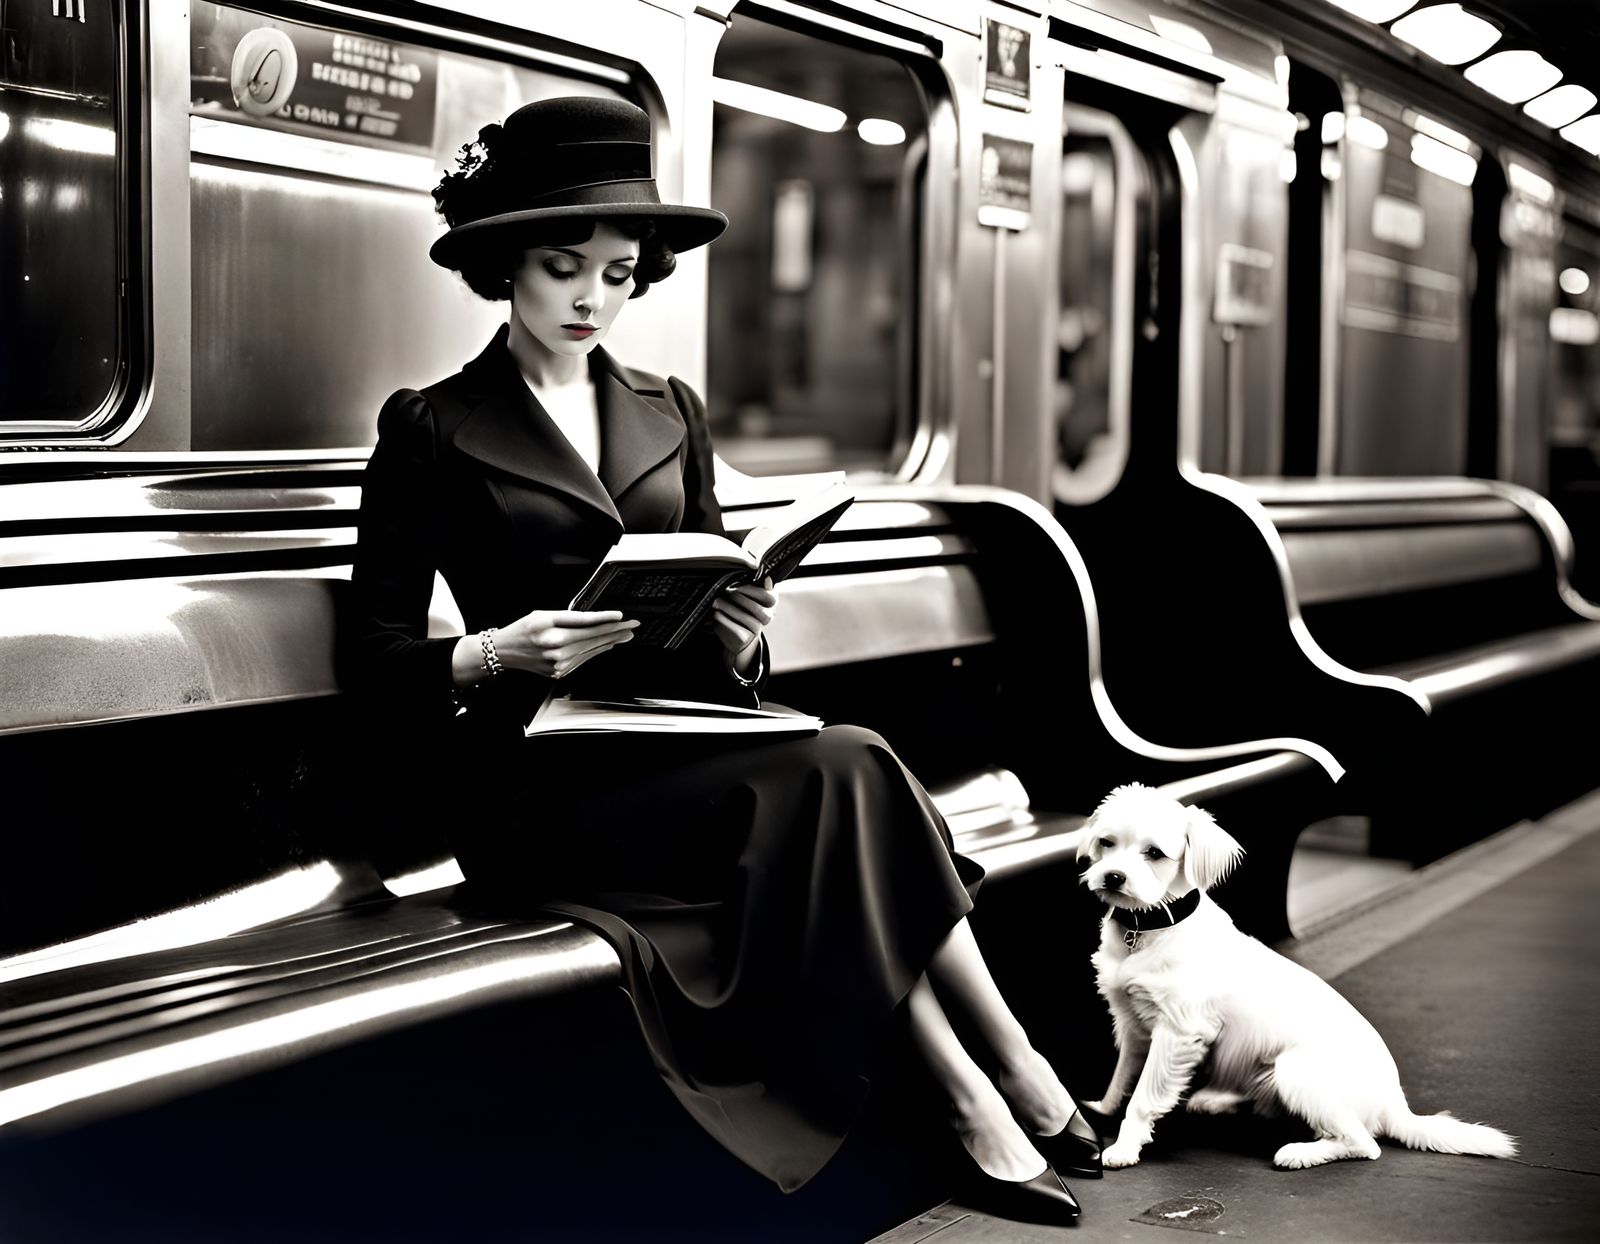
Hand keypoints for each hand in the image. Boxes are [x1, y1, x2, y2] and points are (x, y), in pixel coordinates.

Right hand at [494, 609, 638, 678]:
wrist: (505, 651)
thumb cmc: (524, 629)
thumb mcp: (545, 615)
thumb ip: (570, 617)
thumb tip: (595, 620)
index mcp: (553, 634)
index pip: (587, 625)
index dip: (607, 620)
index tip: (622, 617)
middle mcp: (557, 651)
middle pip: (593, 639)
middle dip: (616, 631)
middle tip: (632, 625)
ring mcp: (559, 665)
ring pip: (591, 650)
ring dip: (610, 642)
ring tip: (625, 635)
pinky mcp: (559, 673)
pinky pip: (583, 660)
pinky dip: (596, 651)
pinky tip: (606, 645)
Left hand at [710, 578, 776, 658]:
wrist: (738, 636)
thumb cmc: (742, 608)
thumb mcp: (749, 595)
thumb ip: (757, 585)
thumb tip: (767, 578)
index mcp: (770, 604)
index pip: (770, 598)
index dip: (754, 591)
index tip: (738, 585)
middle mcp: (767, 617)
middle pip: (757, 608)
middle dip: (739, 598)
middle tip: (726, 592)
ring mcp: (757, 629)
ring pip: (746, 618)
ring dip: (729, 608)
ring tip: (716, 602)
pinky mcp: (745, 638)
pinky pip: (736, 629)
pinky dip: (725, 620)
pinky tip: (716, 613)